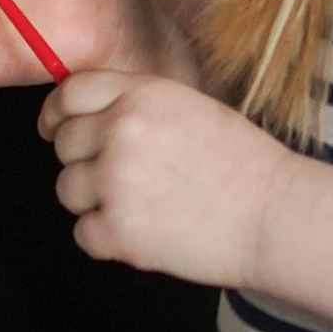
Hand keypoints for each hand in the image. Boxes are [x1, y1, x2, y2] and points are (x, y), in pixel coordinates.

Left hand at [40, 68, 291, 285]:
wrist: (276, 217)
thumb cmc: (244, 165)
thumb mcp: (191, 106)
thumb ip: (138, 105)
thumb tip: (89, 113)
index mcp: (141, 95)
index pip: (71, 93)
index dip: (58, 112)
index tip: (56, 128)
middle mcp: (121, 132)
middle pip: (64, 144)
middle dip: (83, 161)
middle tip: (119, 177)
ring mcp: (116, 183)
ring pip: (67, 189)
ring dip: (93, 201)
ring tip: (140, 206)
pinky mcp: (119, 232)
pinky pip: (83, 233)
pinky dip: (107, 239)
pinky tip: (144, 232)